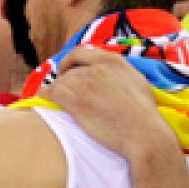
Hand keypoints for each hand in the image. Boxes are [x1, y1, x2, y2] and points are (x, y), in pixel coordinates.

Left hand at [45, 51, 172, 161]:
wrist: (143, 134)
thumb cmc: (145, 114)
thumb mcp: (137, 81)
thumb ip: (120, 72)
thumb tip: (111, 72)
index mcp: (112, 60)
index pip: (80, 53)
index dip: (70, 62)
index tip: (67, 71)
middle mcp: (97, 68)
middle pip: (70, 70)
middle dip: (65, 80)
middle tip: (65, 92)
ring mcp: (85, 84)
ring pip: (61, 82)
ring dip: (58, 90)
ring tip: (56, 100)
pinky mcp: (75, 101)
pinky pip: (52, 92)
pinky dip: (46, 94)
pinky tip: (44, 99)